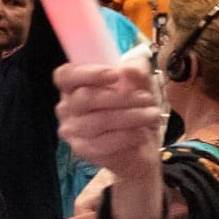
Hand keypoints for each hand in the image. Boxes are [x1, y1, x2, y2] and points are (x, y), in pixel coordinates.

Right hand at [52, 55, 164, 218]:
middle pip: (84, 99)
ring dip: (127, 119)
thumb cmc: (136, 113)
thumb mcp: (142, 86)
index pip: (66, 75)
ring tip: (153, 116)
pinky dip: (123, 140)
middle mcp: (66, 110)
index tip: (115, 74)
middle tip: (149, 99)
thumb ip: (137, 70)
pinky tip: (140, 138)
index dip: (88, 73)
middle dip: (120, 99)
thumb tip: (131, 64)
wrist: (141, 154)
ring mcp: (72, 134)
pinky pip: (100, 146)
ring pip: (95, 122)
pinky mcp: (84, 154)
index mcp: (74, 88)